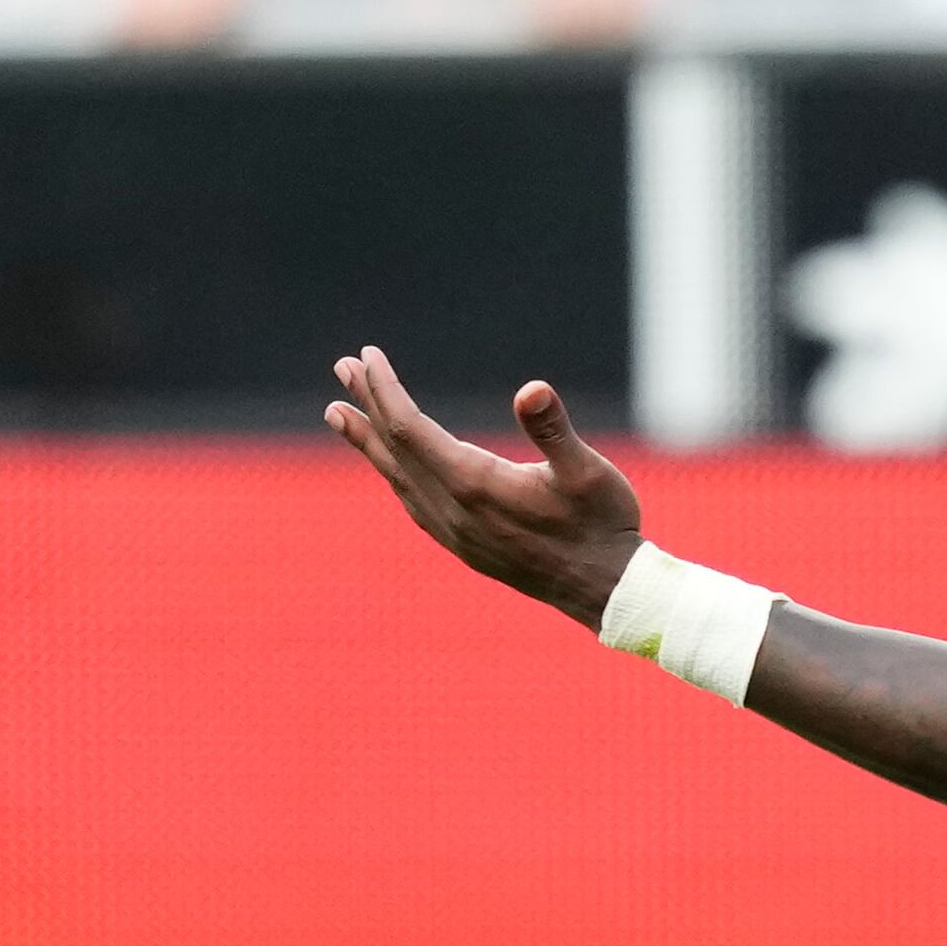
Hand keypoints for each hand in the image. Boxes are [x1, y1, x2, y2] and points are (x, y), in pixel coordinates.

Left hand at [327, 350, 646, 626]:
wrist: (606, 590)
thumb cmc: (602, 524)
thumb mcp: (588, 471)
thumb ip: (554, 431)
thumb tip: (531, 390)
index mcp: (474, 485)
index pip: (410, 428)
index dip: (385, 390)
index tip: (367, 355)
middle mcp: (453, 510)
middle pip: (394, 449)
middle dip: (367, 405)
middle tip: (342, 366)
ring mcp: (454, 532)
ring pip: (397, 477)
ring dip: (369, 441)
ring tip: (340, 413)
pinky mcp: (463, 545)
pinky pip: (412, 501)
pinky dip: (393, 472)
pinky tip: (391, 465)